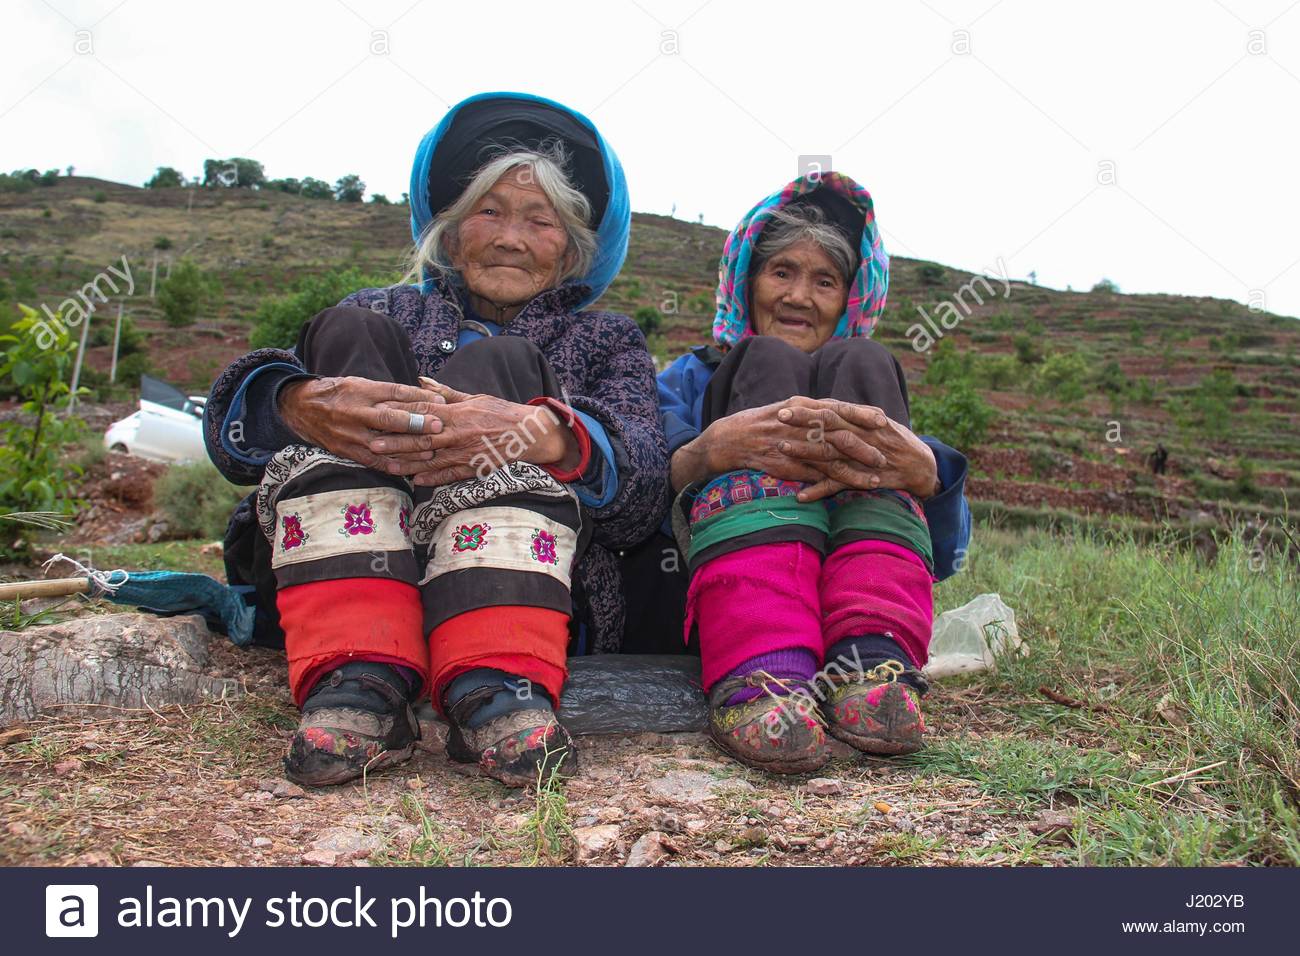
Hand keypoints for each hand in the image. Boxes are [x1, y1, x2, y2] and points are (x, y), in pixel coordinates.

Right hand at [278, 376, 446, 475]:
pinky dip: (390, 466)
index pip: (394, 393)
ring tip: (430, 451)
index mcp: (361, 391)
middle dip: (416, 423)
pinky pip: (372, 461)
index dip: (418, 398)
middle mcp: (356, 412)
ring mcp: (350, 434)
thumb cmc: (339, 393)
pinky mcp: (346, 451)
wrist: (301, 407)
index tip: (441, 402)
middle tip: (439, 426)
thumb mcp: (361, 383)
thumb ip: (389, 392)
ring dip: (409, 449)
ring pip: (384, 443)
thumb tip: (425, 395)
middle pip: (390, 419)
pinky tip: (408, 469)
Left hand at [367, 378, 579, 486]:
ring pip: (431, 460)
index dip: (400, 413)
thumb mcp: (473, 397)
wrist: (530, 434)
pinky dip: (433, 479)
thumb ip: (445, 392)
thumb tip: (421, 380)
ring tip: (388, 467)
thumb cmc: (501, 412)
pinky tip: (417, 481)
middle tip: (373, 445)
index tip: (380, 413)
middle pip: (421, 439)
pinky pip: (450, 475)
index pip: (423, 412)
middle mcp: (458, 434)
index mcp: (457, 413)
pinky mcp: (473, 468)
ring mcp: (465, 453)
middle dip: (396, 443)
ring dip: (408, 465)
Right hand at [670, 397, 887, 491]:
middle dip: (866, 444)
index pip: (837, 407)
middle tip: (886, 452)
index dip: (861, 413)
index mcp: (801, 406)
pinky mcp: (788, 465)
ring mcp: (795, 445)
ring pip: (833, 457)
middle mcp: (800, 424)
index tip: (882, 419)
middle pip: (840, 433)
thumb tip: (836, 410)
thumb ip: (811, 410)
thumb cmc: (761, 423)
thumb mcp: (786, 408)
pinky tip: (854, 488)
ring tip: (877, 476)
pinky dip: (838, 482)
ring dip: (857, 467)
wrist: (730, 440)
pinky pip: (819, 475)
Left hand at [773, 398, 938, 501]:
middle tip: (779, 416)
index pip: (831, 410)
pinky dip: (820, 491)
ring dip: (805, 452)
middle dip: (803, 420)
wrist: (920, 464)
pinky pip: (839, 486)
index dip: (809, 407)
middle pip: (828, 425)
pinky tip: (801, 495)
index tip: (786, 403)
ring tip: (782, 448)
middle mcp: (860, 436)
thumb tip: (822, 405)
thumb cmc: (892, 439)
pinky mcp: (863, 479)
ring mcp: (860, 458)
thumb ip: (850, 415)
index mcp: (861, 421)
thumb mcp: (874, 421)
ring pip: (830, 453)